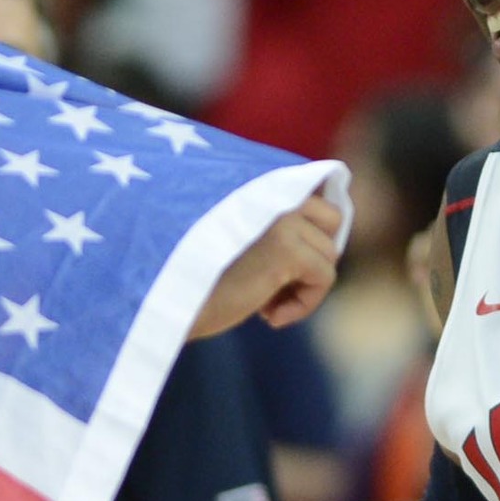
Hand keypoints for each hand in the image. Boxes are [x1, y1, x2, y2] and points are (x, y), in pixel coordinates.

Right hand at [195, 191, 343, 335]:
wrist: (169, 301)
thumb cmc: (197, 281)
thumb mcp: (242, 244)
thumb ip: (278, 231)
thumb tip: (329, 245)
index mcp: (258, 184)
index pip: (314, 194)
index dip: (311, 235)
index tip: (287, 269)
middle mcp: (272, 191)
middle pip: (331, 221)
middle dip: (312, 258)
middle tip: (276, 287)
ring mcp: (282, 217)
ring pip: (328, 255)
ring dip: (302, 288)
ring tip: (264, 304)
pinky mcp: (287, 248)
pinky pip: (324, 277)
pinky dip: (303, 304)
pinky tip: (268, 316)